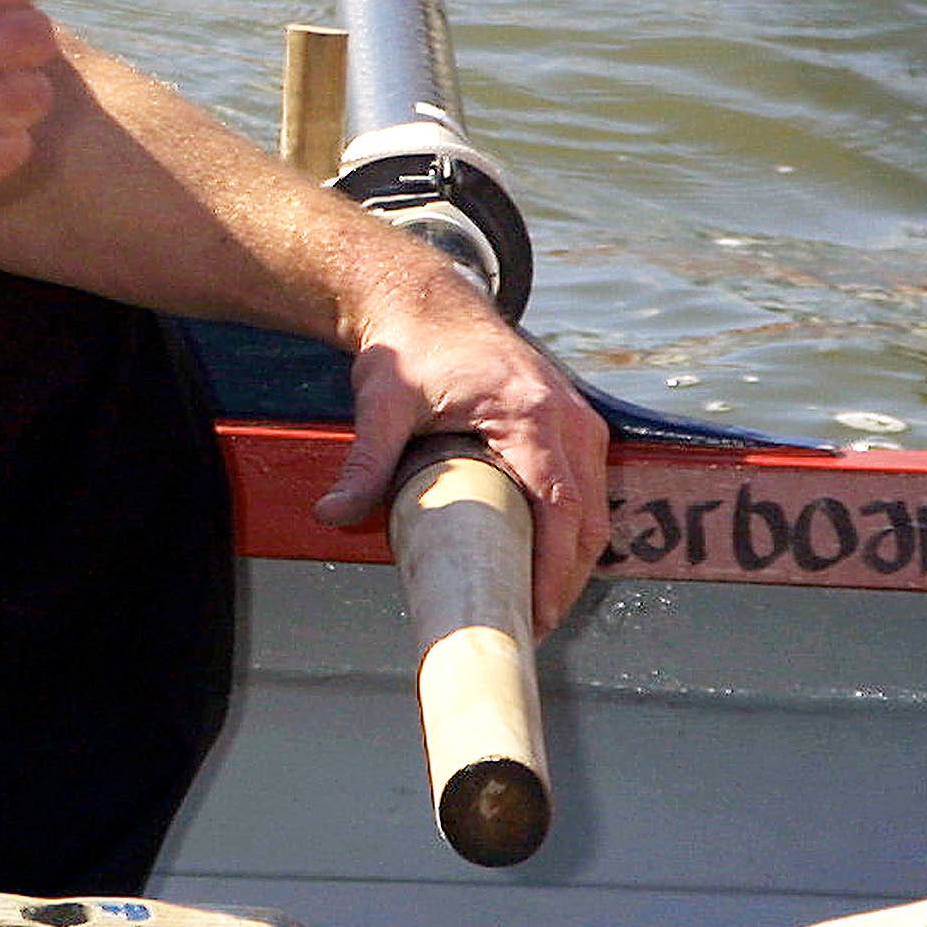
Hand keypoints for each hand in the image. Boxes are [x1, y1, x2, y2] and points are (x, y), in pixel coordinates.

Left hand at [312, 278, 611, 632]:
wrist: (426, 302)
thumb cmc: (407, 349)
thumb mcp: (381, 405)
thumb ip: (364, 463)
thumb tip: (332, 515)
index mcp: (531, 416)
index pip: (560, 511)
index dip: (554, 572)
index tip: (536, 615)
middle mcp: (568, 418)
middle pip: (589, 519)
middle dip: (564, 580)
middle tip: (529, 625)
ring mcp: (578, 419)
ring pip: (594, 507)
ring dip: (572, 559)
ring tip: (535, 604)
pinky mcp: (572, 422)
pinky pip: (587, 487)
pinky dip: (573, 529)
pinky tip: (543, 561)